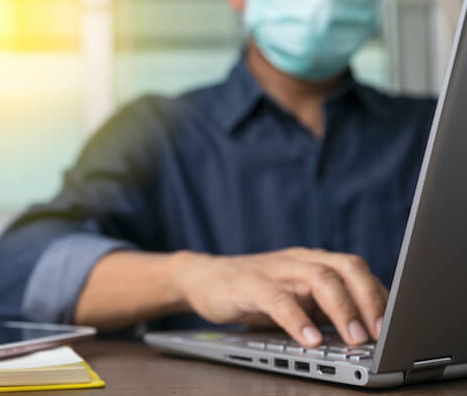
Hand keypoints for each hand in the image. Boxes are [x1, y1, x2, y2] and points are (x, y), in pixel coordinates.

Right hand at [173, 248, 388, 346]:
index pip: (357, 270)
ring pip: (318, 278)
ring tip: (354, 339)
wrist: (203, 278)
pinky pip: (277, 298)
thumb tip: (367, 332)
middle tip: (380, 334)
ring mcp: (274, 269)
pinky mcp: (248, 283)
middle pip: (345, 267)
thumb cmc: (254, 291)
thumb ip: (324, 307)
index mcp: (313, 261)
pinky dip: (297, 318)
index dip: (380, 295)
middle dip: (368, 299)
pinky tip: (309, 339)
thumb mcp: (295, 297)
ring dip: (341, 309)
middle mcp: (299, 260)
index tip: (397, 326)